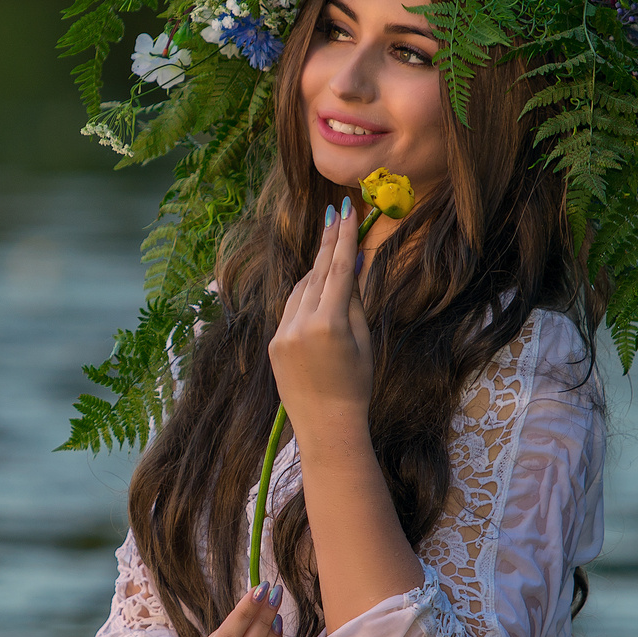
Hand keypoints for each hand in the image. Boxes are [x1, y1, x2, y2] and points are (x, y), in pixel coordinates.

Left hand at [268, 203, 373, 444]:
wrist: (326, 426)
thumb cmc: (356, 386)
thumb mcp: (363, 341)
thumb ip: (354, 301)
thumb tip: (354, 264)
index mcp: (329, 323)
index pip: (339, 269)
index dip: (344, 237)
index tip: (348, 211)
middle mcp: (301, 323)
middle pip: (317, 272)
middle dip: (328, 242)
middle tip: (336, 213)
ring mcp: (283, 333)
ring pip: (301, 289)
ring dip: (317, 270)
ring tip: (332, 251)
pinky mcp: (274, 343)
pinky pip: (290, 309)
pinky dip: (304, 296)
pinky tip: (316, 287)